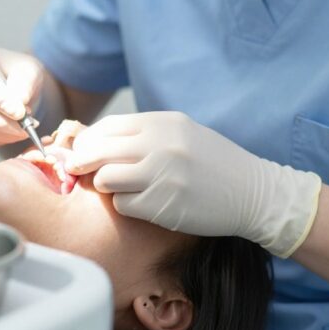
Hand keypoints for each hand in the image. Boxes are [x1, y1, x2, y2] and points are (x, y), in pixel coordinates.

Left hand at [66, 112, 321, 257]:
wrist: (253, 192)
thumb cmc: (213, 162)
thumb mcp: (181, 133)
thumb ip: (144, 134)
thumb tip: (96, 142)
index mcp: (163, 123)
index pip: (108, 127)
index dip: (88, 140)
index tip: (80, 150)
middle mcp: (160, 145)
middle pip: (99, 151)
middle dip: (82, 161)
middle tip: (74, 169)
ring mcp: (161, 175)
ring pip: (106, 178)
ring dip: (105, 185)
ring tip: (119, 187)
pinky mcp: (163, 205)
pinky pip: (123, 205)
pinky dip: (125, 204)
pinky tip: (141, 202)